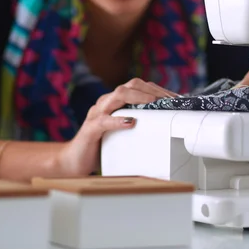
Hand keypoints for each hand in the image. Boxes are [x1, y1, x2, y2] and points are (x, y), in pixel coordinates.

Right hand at [56, 78, 178, 176]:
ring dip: (138, 97)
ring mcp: (97, 114)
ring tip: (153, 101)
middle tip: (168, 100)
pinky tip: (130, 122)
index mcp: (114, 102)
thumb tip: (166, 126)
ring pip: (117, 95)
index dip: (157, 89)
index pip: (137, 87)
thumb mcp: (123, 133)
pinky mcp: (91, 129)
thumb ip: (138, 125)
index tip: (174, 98)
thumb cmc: (100, 146)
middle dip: (151, 90)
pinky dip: (118, 120)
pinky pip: (104, 121)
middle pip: (129, 86)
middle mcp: (105, 103)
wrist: (73, 162)